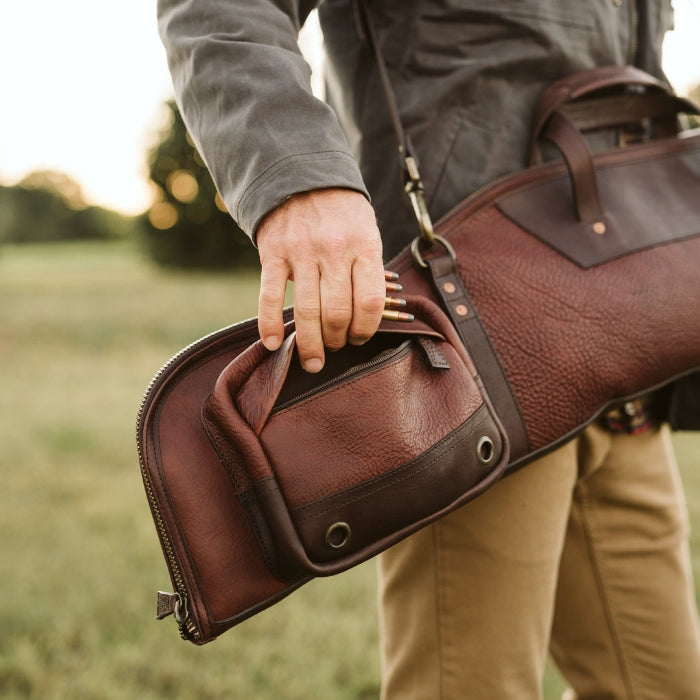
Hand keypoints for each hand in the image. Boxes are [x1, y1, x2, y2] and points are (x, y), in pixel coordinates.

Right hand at [256, 188, 385, 372]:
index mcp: (364, 246)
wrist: (302, 174)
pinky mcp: (273, 253)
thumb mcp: (367, 232)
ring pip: (306, 312)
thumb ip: (367, 271)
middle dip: (337, 341)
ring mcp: (301, 252)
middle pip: (337, 314)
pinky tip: (272, 343)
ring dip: (310, 345)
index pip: (370, 303)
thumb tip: (367, 319)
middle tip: (334, 347)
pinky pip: (269, 296)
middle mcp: (333, 250)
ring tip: (312, 360)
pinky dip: (269, 325)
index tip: (359, 338)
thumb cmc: (342, 213)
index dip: (366, 330)